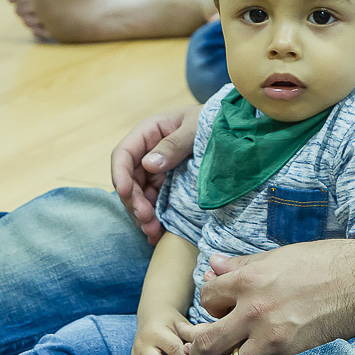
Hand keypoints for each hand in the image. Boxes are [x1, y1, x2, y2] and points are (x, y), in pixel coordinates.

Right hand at [110, 106, 201, 244]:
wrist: (233, 129)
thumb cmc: (213, 120)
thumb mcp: (195, 128)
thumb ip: (174, 144)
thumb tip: (149, 165)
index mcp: (149, 133)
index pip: (123, 154)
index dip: (120, 175)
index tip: (126, 193)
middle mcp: (148, 153)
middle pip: (130, 180)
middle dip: (134, 202)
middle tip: (146, 219)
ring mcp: (157, 171)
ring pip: (140, 196)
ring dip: (142, 215)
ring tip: (152, 232)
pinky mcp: (167, 185)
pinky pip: (154, 203)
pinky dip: (154, 218)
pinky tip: (158, 234)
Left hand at [189, 239, 354, 354]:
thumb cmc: (324, 262)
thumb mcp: (278, 256)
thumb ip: (242, 264)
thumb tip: (212, 265)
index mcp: (248, 280)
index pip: (206, 298)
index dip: (211, 305)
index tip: (220, 310)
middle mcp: (254, 311)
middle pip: (206, 341)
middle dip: (198, 353)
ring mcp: (273, 338)